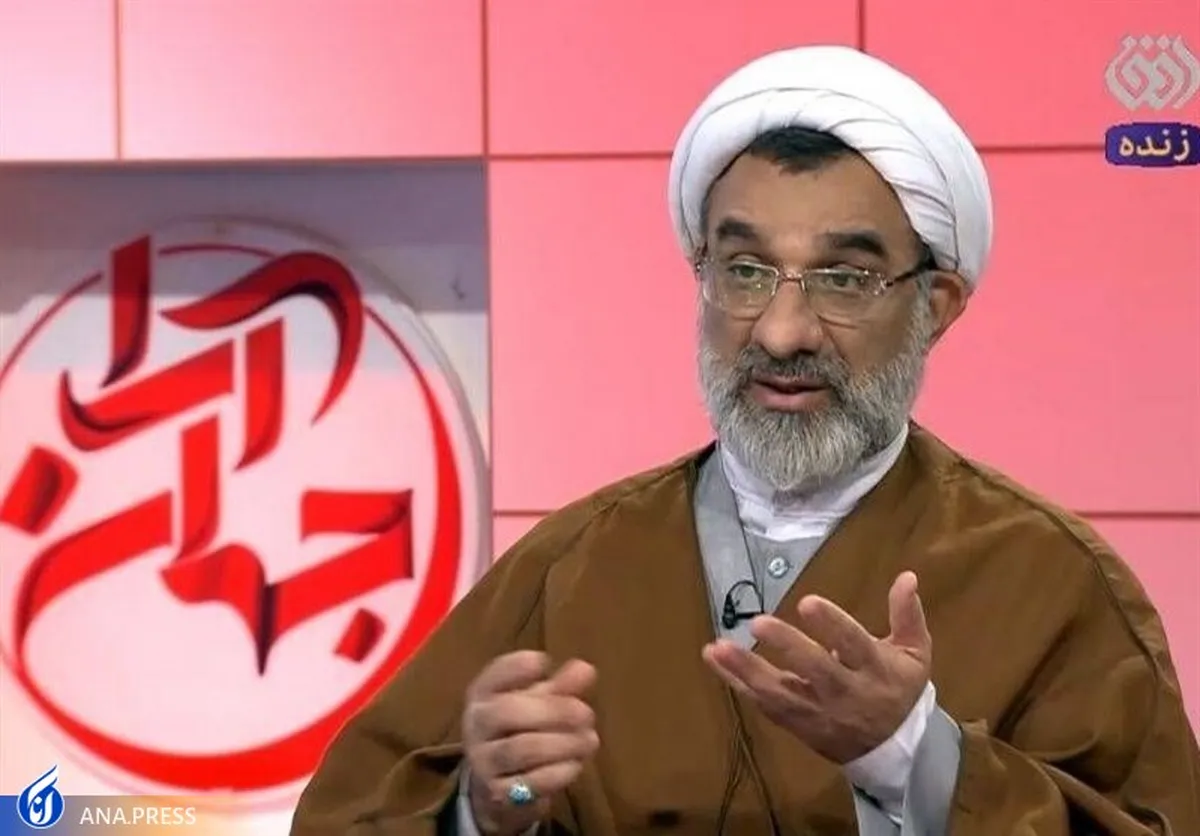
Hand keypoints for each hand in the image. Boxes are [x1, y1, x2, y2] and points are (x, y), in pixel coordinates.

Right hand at [462, 651, 598, 835]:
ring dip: (563, 743)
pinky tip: (577, 763)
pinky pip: (531, 782)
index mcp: (483, 694)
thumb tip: (586, 669)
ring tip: (590, 740)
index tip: (545, 663)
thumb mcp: (537, 704)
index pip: (493, 674)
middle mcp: (476, 725)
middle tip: (587, 714)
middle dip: (554, 711)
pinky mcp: (497, 794)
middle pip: (507, 712)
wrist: (494, 788)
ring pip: (521, 749)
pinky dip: (559, 772)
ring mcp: (483, 761)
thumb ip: (561, 686)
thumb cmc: (519, 731)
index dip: (518, 666)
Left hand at [702, 571, 930, 763]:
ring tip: (717, 648)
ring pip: (782, 694)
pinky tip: (715, 661)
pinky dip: (739, 684)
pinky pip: (765, 705)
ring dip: (747, 670)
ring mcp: (819, 712)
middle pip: (816, 670)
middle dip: (787, 647)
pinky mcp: (798, 725)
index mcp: (877, 670)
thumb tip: (907, 577)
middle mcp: (847, 693)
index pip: (855, 645)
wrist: (895, 751)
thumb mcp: (915, 652)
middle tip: (758, 622)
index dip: (833, 625)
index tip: (807, 603)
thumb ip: (907, 614)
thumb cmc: (899, 689)